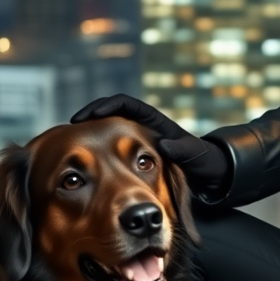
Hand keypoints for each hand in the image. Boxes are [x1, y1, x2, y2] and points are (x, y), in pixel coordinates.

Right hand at [71, 95, 230, 195]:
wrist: (209, 176)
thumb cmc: (204, 162)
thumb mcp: (195, 156)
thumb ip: (183, 150)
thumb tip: (165, 145)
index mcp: (156, 122)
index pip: (126, 104)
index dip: (106, 106)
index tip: (88, 116)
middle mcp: (144, 129)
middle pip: (111, 115)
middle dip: (91, 118)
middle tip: (70, 129)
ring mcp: (137, 142)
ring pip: (108, 132)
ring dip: (91, 135)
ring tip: (70, 143)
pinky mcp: (134, 157)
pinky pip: (111, 149)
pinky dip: (97, 151)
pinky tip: (85, 163)